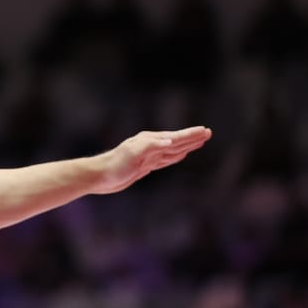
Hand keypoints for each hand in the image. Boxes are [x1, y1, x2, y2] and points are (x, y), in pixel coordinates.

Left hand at [94, 126, 211, 193]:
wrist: (99, 176)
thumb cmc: (114, 164)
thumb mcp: (133, 154)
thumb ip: (152, 146)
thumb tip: (171, 142)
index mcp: (150, 141)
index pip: (176, 137)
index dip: (191, 135)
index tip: (205, 131)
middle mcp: (151, 146)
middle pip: (177, 141)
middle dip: (193, 138)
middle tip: (208, 133)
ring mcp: (149, 156)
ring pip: (173, 150)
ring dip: (187, 146)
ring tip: (199, 142)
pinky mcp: (145, 166)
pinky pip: (165, 159)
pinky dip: (176, 156)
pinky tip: (181, 154)